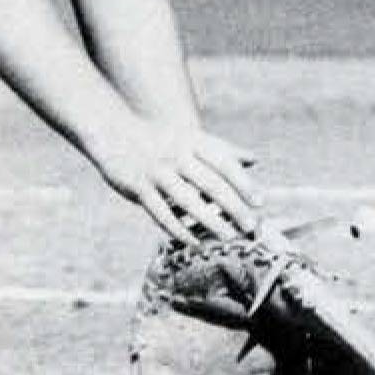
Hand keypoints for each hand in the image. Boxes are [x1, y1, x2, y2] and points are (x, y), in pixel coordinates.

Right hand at [92, 123, 262, 243]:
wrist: (114, 132)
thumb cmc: (161, 140)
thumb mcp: (191, 138)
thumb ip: (222, 150)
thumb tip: (255, 160)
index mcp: (192, 142)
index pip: (223, 163)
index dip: (243, 183)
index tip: (260, 202)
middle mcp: (176, 155)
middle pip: (210, 183)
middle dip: (233, 206)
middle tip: (251, 227)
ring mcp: (157, 172)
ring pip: (188, 200)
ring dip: (210, 220)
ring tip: (229, 237)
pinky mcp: (138, 188)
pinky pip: (161, 212)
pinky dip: (179, 229)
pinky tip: (195, 242)